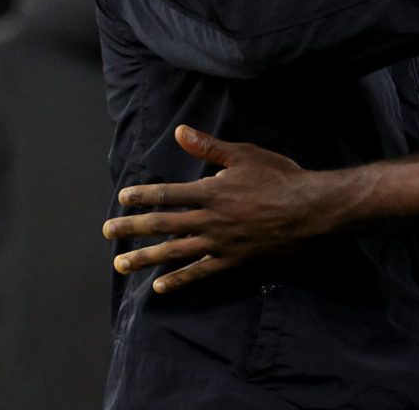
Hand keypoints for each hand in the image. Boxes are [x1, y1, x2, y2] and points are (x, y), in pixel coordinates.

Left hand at [101, 125, 327, 292]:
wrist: (310, 210)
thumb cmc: (280, 177)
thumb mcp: (245, 155)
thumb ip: (210, 147)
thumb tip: (180, 132)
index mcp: (210, 191)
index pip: (167, 194)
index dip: (143, 196)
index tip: (123, 198)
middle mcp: (209, 219)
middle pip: (163, 224)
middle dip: (133, 228)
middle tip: (108, 231)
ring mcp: (219, 243)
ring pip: (174, 252)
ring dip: (145, 258)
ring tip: (121, 264)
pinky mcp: (232, 262)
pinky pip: (199, 273)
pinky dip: (178, 281)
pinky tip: (160, 287)